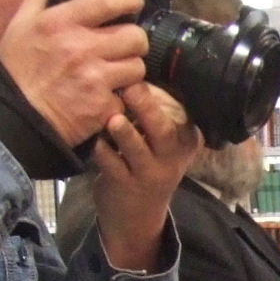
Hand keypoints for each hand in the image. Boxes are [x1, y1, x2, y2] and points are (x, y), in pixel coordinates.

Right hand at [0, 0, 149, 148]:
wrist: (13, 118)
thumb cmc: (16, 69)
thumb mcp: (20, 24)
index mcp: (62, 22)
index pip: (111, 0)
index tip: (134, 3)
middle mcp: (81, 47)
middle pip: (135, 36)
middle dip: (134, 41)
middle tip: (124, 46)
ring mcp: (94, 78)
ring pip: (137, 68)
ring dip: (130, 71)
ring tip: (114, 74)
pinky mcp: (102, 106)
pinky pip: (126, 98)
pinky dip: (119, 100)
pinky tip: (102, 98)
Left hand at [88, 81, 198, 271]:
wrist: (138, 215)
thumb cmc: (147, 163)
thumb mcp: (162, 141)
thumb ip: (155, 111)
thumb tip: (134, 65)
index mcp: (185, 139)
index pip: (181, 113)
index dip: (164, 92)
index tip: (145, 68)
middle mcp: (172, 156)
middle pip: (163, 131)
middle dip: (147, 108)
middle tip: (130, 86)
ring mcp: (150, 173)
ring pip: (138, 151)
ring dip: (125, 133)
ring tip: (114, 117)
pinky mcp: (126, 186)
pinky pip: (112, 166)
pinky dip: (102, 151)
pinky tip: (93, 137)